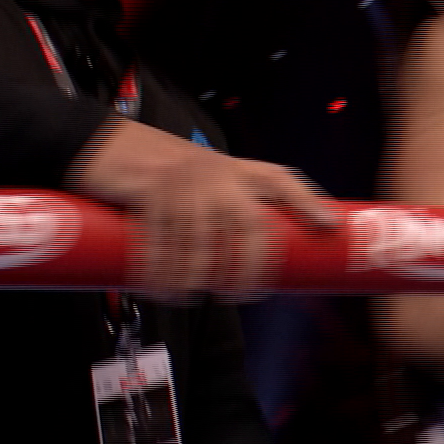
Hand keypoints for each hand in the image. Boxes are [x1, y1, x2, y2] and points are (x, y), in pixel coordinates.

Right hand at [66, 116, 334, 298]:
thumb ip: (234, 204)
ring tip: (190, 298)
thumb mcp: (209, 179)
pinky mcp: (149, 192)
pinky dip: (158, 271)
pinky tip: (160, 290)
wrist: (113, 145)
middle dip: (247, 265)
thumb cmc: (168, 172)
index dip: (309, 202)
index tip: (330, 226)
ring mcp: (183, 182)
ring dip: (195, 277)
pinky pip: (157, 240)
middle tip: (239, 294)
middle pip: (246, 223)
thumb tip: (255, 256)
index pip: (282, 182)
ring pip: (198, 241)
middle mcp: (217, 173)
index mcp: (237, 169)